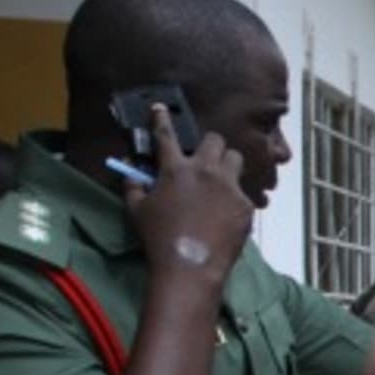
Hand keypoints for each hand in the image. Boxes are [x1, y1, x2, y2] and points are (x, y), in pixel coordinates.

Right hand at [125, 104, 252, 281]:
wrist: (190, 266)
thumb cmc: (158, 238)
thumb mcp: (136, 210)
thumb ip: (132, 185)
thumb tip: (128, 169)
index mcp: (175, 168)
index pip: (166, 135)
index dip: (161, 118)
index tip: (161, 108)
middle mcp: (206, 171)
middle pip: (215, 140)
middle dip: (209, 146)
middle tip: (203, 159)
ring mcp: (229, 187)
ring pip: (236, 160)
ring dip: (227, 165)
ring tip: (220, 181)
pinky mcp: (245, 206)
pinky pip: (243, 192)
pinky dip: (233, 198)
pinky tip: (226, 213)